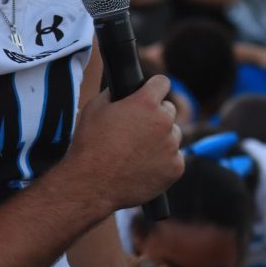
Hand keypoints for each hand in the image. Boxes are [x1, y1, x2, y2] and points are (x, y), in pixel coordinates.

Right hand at [71, 76, 182, 215]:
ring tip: (137, 152)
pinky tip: (143, 167)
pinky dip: (163, 162)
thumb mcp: (94, 107)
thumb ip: (115, 94)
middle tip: (137, 130)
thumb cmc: (90, 145)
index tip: (151, 93)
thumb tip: (124, 89)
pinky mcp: (175, 168)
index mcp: (145, 102)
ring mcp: (172, 146)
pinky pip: (174, 159)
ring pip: (173, 136)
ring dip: (161, 140)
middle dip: (155, 117)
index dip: (154, 88)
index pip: (162, 82)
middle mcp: (164, 121)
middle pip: (169, 111)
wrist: (92, 184)